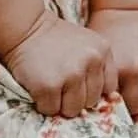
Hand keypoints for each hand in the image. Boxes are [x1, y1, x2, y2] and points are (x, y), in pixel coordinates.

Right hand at [2, 9, 116, 117]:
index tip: (78, 79)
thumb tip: (111, 102)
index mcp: (103, 51)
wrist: (26, 27)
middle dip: (75, 97)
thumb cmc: (56, 40)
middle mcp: (91, 62)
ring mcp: (71, 74)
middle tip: (60, 79)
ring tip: (50, 82)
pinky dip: (43, 103)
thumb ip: (99, 69)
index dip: (91, 88)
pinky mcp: (49, 86)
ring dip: (59, 103)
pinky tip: (39, 85)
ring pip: (72, 110)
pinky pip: (51, 110)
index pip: (109, 88)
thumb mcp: (85, 46)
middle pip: (90, 102)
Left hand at [87, 8, 137, 117]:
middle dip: (134, 101)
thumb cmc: (107, 37)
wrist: (126, 10)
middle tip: (129, 91)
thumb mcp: (100, 58)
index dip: (117, 103)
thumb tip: (102, 111)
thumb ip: (102, 83)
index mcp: (118, 68)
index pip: (120, 105)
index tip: (115, 97)